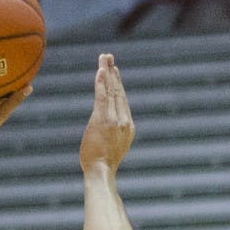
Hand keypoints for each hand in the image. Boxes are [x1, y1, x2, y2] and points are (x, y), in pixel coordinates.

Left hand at [79, 54, 134, 174]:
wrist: (101, 172)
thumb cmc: (102, 165)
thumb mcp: (113, 148)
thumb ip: (113, 136)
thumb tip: (108, 132)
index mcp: (128, 126)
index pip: (122, 100)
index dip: (118, 84)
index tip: (114, 71)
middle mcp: (124, 120)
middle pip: (118, 91)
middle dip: (113, 73)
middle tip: (108, 57)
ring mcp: (114, 119)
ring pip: (111, 91)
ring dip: (107, 72)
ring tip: (104, 58)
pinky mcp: (103, 119)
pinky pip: (102, 96)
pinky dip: (101, 83)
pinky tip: (100, 71)